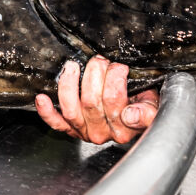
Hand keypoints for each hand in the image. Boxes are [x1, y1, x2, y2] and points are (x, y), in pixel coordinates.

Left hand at [35, 57, 158, 144]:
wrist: (135, 119)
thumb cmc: (143, 107)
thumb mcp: (153, 106)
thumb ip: (146, 111)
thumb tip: (130, 115)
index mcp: (124, 128)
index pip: (114, 99)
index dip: (115, 76)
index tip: (120, 65)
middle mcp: (102, 134)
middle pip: (91, 100)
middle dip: (94, 73)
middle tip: (100, 60)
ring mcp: (84, 132)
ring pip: (71, 109)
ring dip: (69, 84)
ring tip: (73, 66)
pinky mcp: (71, 130)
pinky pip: (56, 123)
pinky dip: (47, 111)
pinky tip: (42, 97)